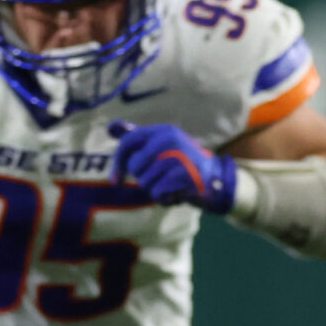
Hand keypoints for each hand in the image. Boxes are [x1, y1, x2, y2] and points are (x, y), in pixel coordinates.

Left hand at [108, 121, 236, 212]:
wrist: (215, 181)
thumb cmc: (182, 164)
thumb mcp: (160, 145)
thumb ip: (136, 137)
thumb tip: (110, 127)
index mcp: (162, 131)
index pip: (128, 142)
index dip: (117, 162)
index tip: (114, 181)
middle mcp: (170, 140)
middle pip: (135, 166)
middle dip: (143, 178)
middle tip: (161, 177)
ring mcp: (178, 157)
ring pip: (145, 182)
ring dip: (155, 189)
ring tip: (171, 184)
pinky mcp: (183, 176)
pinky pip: (157, 193)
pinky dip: (164, 198)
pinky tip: (176, 193)